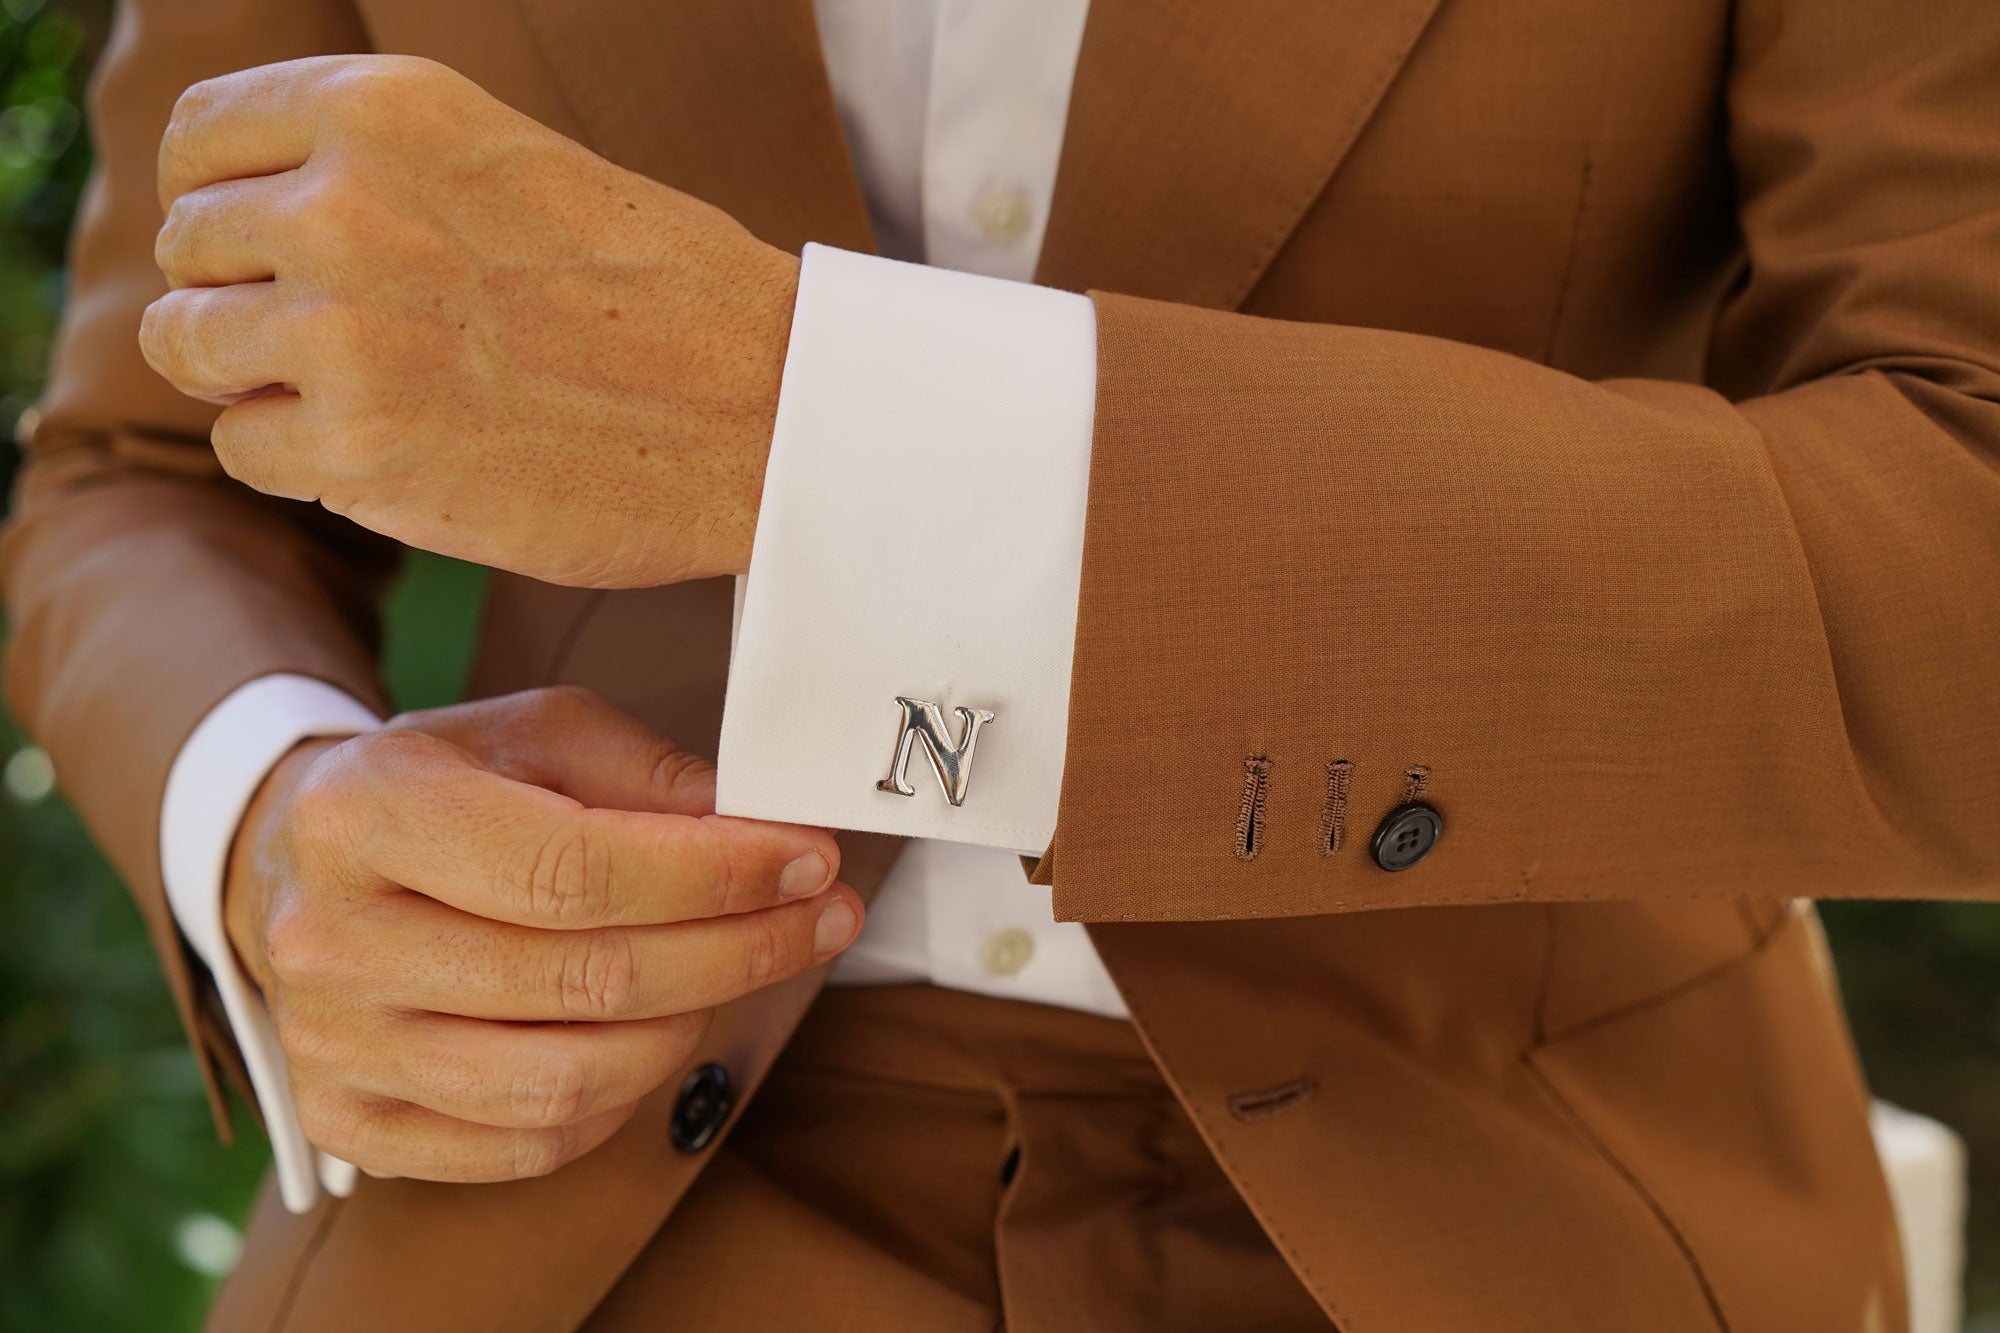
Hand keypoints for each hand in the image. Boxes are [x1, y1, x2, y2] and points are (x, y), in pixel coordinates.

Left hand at [141, 55, 796, 587]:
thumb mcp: (515, 166)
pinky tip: (392, 453)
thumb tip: (257, 220)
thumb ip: (385, 173)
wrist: (767, 413)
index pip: (202, 137)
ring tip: (361, 398)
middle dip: (245, 298)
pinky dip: (301, 461)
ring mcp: (344, 330)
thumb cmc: (666, 298)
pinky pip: (245, 448)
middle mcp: (346, 204)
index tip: (259, 250)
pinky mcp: (359, 449)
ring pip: (191, 347)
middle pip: (192, 248)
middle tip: (339, 343)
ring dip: (258, 380)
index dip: (219, 200)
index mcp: (389, 109)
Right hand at [224, 687, 861, 1183]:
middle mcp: (332, 941)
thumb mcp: (531, 732)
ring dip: (690, 1025)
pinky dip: (621, 1098)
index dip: (715, 875)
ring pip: (567, 1080)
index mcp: (366, 815)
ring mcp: (335, 1047)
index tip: (810, 861)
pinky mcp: (353, 1124)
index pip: (575, 870)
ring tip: (740, 967)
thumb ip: (644, 771)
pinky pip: (530, 1143)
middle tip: (821, 916)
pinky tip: (659, 1031)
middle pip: (586, 980)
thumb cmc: (438, 788)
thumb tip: (756, 829)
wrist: (295, 865)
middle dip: (739, 949)